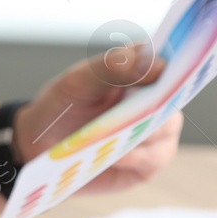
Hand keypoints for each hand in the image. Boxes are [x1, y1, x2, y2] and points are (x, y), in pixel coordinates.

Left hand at [11, 43, 181, 194]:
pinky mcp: (149, 160)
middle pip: (173, 96)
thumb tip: (158, 64)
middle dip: (158, 103)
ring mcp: (156, 129)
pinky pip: (155, 158)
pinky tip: (117, 156)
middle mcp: (156, 97)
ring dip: (143, 133)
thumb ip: (114, 66)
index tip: (164, 69)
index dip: (174, 62)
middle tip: (141, 108)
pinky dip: (137, 157)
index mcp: (141, 67)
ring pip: (166, 128)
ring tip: (117, 138)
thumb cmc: (63, 105)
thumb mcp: (79, 81)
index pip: (169, 58)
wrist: (42, 146)